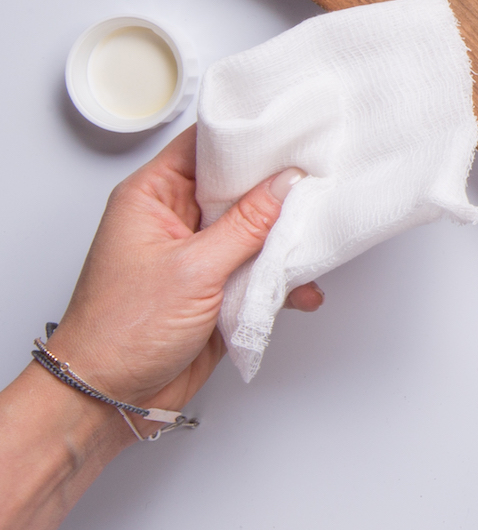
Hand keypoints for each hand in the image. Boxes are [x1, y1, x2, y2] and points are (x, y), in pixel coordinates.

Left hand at [49, 123, 322, 417]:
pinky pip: (259, 269)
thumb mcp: (193, 270)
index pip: (205, 145)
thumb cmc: (119, 333)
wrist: (108, 398)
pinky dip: (283, 279)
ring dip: (285, 241)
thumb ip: (247, 225)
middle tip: (317, 183)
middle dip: (278, 190)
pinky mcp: (216, 287)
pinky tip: (300, 288)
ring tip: (312, 244)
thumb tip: (285, 184)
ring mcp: (197, 254)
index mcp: (153, 197)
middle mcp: (175, 219)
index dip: (247, 136)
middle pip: (237, 186)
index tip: (291, 131)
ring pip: (255, 229)